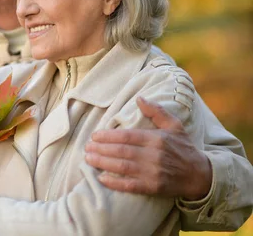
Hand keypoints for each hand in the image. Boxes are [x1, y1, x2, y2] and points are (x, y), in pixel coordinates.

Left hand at [85, 97, 211, 200]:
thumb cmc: (183, 148)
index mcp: (157, 139)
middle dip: (101, 149)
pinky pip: (130, 185)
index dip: (108, 136)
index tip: (95, 135)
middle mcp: (154, 155)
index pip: (127, 136)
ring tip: (88, 158)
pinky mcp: (153, 187)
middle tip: (86, 147)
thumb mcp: (174, 125)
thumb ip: (156, 111)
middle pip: (121, 151)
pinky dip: (114, 182)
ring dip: (103, 163)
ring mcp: (153, 173)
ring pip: (123, 167)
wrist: (199, 175)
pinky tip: (101, 178)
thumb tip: (139, 98)